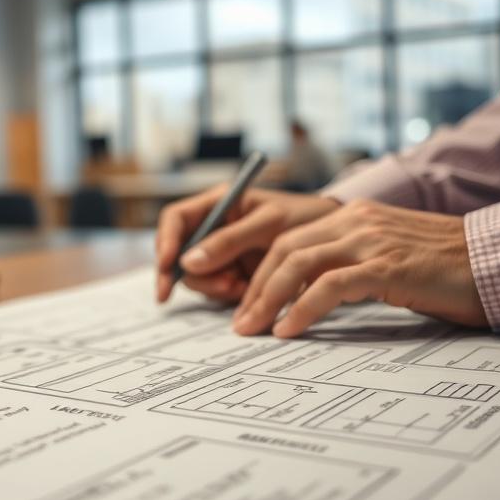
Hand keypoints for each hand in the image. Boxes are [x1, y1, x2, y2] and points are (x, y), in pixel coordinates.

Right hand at [155, 186, 340, 302]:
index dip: (164, 243)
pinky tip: (250, 290)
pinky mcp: (233, 273)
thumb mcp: (268, 224)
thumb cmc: (305, 217)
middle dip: (198, 275)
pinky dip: (229, 295)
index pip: (175, 220)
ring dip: (215, 287)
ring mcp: (222, 253)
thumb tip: (187, 262)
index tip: (169, 268)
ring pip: (197, 277)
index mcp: (217, 204)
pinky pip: (216, 290)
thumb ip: (229, 240)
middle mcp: (214, 228)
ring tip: (243, 287)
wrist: (334, 239)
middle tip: (228, 285)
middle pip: (180, 254)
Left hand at [232, 198, 487, 336]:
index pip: (290, 240)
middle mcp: (357, 221)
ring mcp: (371, 241)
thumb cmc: (448, 271)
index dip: (261, 273)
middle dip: (255, 288)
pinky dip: (302, 310)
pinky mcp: (388, 265)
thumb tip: (311, 299)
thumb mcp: (389, 262)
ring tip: (252, 330)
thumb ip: (351, 269)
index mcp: (354, 217)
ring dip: (268, 299)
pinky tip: (288, 330)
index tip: (247, 306)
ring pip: (298, 263)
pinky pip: (330, 286)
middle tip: (240, 323)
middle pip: (284, 249)